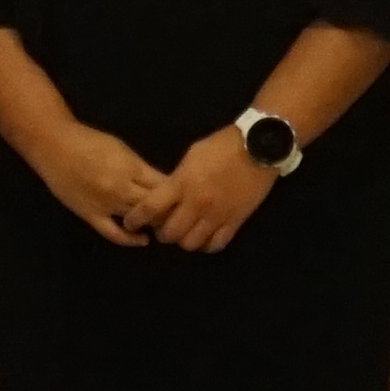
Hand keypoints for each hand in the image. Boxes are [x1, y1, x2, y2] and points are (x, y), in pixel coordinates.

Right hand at [25, 127, 172, 245]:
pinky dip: (129, 239)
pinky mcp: (90, 215)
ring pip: (137, 220)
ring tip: (164, 226)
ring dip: (151, 224)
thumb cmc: (90, 142)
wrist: (55, 145)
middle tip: (179, 216)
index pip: (163, 187)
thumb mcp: (122, 149)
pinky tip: (142, 240)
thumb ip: (141, 168)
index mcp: (131, 167)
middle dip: (168, 212)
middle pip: (154, 206)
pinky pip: (113, 233)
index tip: (185, 200)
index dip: (177, 196)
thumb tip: (163, 184)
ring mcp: (105, 203)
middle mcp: (121, 187)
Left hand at [144, 127, 281, 253]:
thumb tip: (168, 195)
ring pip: (191, 244)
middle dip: (162, 233)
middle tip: (164, 227)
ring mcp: (217, 215)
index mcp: (182, 183)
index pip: (150, 208)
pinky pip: (215, 245)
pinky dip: (206, 245)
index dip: (136, 219)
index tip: (131, 223)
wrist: (259, 147)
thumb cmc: (222, 145)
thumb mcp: (192, 155)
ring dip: (184, 240)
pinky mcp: (235, 221)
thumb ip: (177, 178)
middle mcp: (197, 203)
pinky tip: (204, 237)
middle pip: (170, 233)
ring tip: (186, 232)